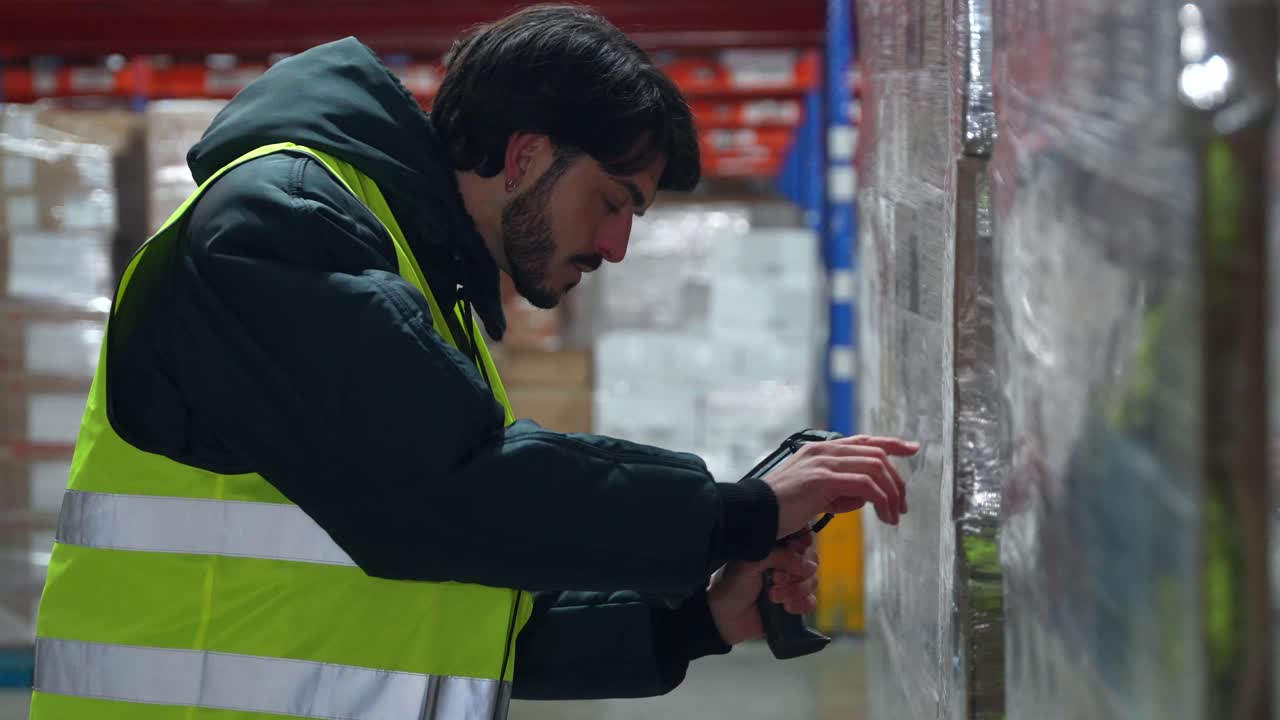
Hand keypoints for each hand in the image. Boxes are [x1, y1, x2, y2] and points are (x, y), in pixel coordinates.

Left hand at [707, 532, 818, 645]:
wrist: (723, 619)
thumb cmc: (731, 585)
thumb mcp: (751, 563)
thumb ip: (779, 556)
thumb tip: (808, 565)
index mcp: (774, 549)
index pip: (801, 539)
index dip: (803, 545)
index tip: (797, 551)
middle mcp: (784, 564)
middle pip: (811, 561)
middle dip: (797, 572)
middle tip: (776, 578)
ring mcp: (791, 585)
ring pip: (812, 582)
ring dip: (795, 590)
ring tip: (773, 596)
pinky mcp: (793, 604)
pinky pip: (811, 602)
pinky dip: (801, 605)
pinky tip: (786, 608)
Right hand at [764, 434, 918, 536]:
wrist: (754, 512)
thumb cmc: (780, 508)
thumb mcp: (814, 495)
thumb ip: (839, 490)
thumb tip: (865, 497)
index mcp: (821, 450)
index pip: (864, 441)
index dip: (891, 443)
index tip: (912, 448)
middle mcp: (824, 450)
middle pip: (876, 454)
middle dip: (896, 480)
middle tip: (903, 506)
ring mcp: (824, 462)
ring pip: (876, 468)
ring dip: (892, 493)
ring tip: (894, 516)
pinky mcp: (825, 479)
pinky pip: (866, 486)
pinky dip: (882, 501)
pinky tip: (885, 516)